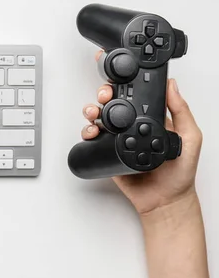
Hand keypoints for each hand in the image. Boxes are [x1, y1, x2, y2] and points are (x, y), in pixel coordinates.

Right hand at [80, 51, 202, 214]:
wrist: (164, 201)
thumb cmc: (180, 174)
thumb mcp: (190, 138)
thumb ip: (182, 112)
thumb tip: (173, 86)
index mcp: (151, 118)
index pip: (135, 95)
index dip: (124, 83)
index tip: (118, 77)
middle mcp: (133, 126)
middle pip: (113, 103)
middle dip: (104, 94)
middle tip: (104, 95)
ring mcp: (118, 139)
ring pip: (99, 117)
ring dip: (92, 110)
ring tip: (94, 112)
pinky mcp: (107, 152)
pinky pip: (93, 139)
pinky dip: (87, 132)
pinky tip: (91, 131)